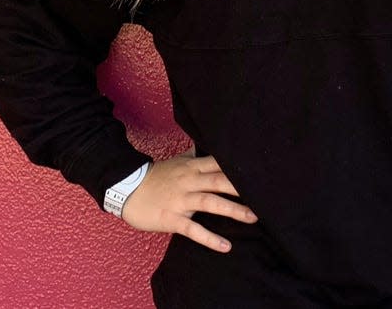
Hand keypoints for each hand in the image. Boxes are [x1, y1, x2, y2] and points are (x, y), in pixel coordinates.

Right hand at [121, 153, 257, 251]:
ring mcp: (181, 200)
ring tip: (254, 218)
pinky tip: (225, 246)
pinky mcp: (172, 218)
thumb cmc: (155, 176)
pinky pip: (193, 229)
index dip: (240, 167)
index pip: (221, 163)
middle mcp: (190, 181)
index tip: (261, 170)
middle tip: (266, 194)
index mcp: (193, 167)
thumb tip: (208, 145)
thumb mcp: (178, 162)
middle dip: (243, 188)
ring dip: (234, 210)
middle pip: (220, 181)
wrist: (126, 190)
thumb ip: (196, 155)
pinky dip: (209, 238)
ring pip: (211, 203)